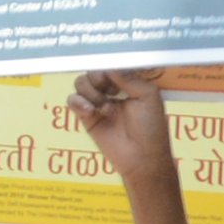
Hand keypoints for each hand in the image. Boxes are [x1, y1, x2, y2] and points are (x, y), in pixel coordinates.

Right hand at [73, 70, 180, 190]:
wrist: (142, 158)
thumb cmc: (151, 128)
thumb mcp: (148, 96)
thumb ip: (129, 78)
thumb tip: (110, 65)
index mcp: (128, 83)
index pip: (111, 65)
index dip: (108, 65)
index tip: (111, 73)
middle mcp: (112, 90)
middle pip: (93, 71)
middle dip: (98, 77)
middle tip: (109, 90)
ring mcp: (98, 103)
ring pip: (80, 83)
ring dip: (90, 91)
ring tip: (105, 108)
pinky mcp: (86, 117)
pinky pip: (72, 101)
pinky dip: (78, 102)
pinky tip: (91, 112)